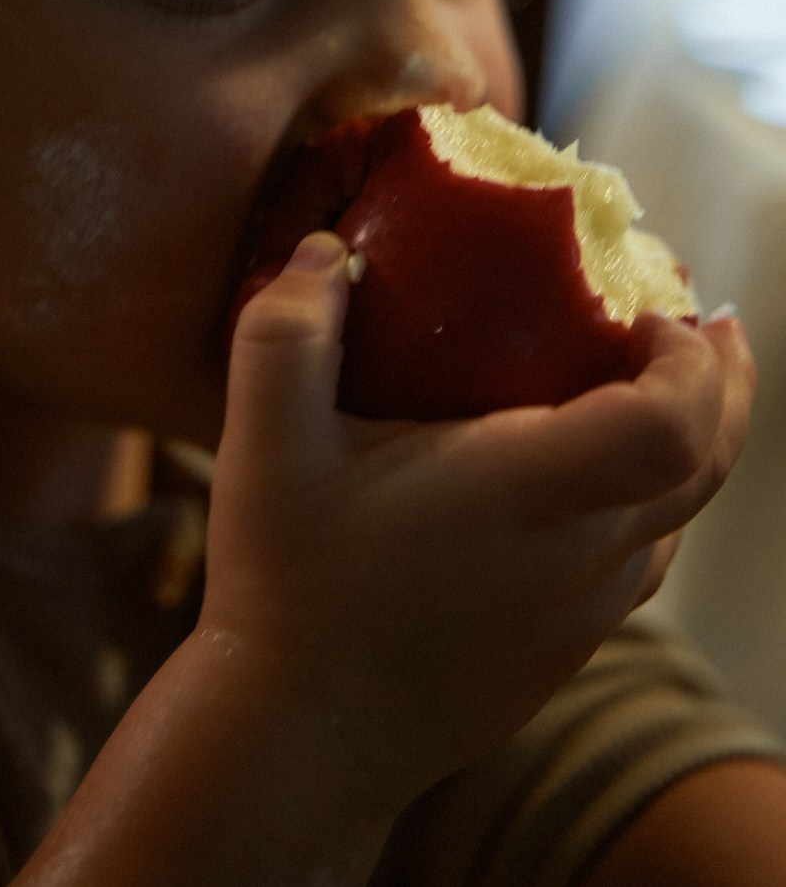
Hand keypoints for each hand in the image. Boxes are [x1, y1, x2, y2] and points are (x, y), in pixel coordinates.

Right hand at [202, 232, 753, 815]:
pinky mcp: (567, 649)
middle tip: (707, 322)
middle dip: (723, 383)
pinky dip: (651, 495)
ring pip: (682, 515)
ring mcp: (585, 612)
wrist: (301, 739)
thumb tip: (323, 249)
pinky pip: (643, 557)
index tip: (648, 313)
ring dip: (690, 438)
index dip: (689, 361)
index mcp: (529, 493)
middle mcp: (582, 556)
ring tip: (653, 380)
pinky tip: (592, 475)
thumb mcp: (265, 442)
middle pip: (710, 463)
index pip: (672, 425)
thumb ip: (287, 330)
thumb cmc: (288, 589)